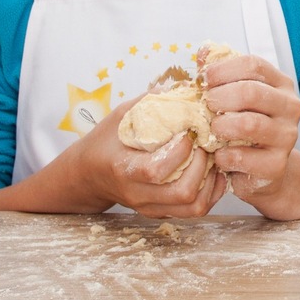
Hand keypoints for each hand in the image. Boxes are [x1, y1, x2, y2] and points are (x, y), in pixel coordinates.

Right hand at [61, 96, 226, 216]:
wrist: (87, 175)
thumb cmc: (106, 141)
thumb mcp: (121, 116)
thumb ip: (150, 101)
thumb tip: (185, 86)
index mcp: (123, 169)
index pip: (157, 170)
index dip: (180, 151)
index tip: (189, 132)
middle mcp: (138, 194)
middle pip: (183, 193)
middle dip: (203, 166)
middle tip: (205, 145)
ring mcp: (150, 207)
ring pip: (193, 207)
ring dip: (211, 181)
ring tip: (211, 158)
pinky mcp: (160, 212)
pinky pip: (194, 210)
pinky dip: (210, 192)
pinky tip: (211, 171)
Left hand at [203, 52, 299, 215]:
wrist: (264, 170)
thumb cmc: (244, 125)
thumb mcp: (234, 95)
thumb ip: (220, 73)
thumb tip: (204, 51)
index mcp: (281, 83)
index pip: (253, 65)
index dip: (223, 69)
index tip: (204, 80)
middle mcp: (290, 106)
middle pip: (251, 91)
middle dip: (219, 97)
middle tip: (205, 106)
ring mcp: (287, 136)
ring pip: (249, 124)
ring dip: (220, 126)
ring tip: (212, 130)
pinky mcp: (277, 165)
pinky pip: (243, 157)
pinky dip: (222, 156)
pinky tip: (218, 156)